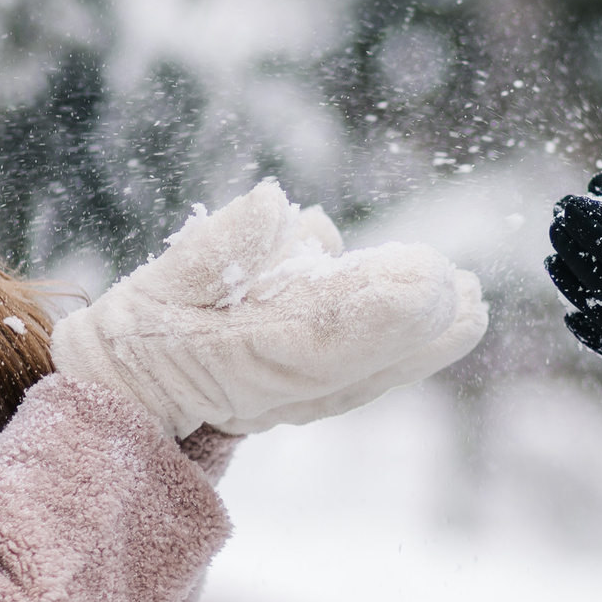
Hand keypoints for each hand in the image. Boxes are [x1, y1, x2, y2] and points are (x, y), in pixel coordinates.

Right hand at [52, 180, 486, 436]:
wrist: (130, 396)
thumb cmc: (141, 332)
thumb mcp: (159, 282)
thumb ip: (214, 249)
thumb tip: (273, 205)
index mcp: (238, 354)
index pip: (321, 330)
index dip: (379, 306)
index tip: (428, 275)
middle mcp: (278, 384)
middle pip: (360, 356)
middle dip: (416, 323)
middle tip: (467, 288)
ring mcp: (298, 396)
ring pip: (372, 370)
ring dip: (425, 341)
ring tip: (471, 303)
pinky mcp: (310, 393)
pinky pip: (367, 376)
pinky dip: (408, 355)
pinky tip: (450, 325)